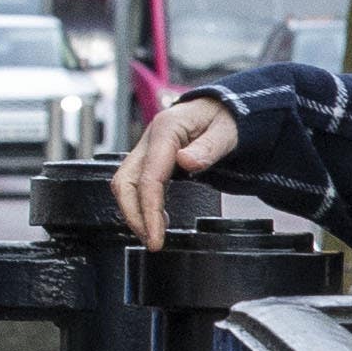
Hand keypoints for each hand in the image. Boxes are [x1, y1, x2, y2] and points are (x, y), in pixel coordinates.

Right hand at [111, 93, 239, 248]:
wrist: (221, 107)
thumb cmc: (224, 118)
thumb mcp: (226, 131)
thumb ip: (208, 147)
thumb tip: (187, 162)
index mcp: (166, 130)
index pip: (148, 177)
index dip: (149, 210)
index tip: (156, 237)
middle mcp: (150, 139)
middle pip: (125, 182)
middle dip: (133, 216)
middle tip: (153, 242)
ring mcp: (147, 149)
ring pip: (125, 184)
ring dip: (134, 212)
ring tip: (155, 235)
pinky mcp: (149, 159)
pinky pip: (135, 183)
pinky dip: (140, 204)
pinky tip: (157, 219)